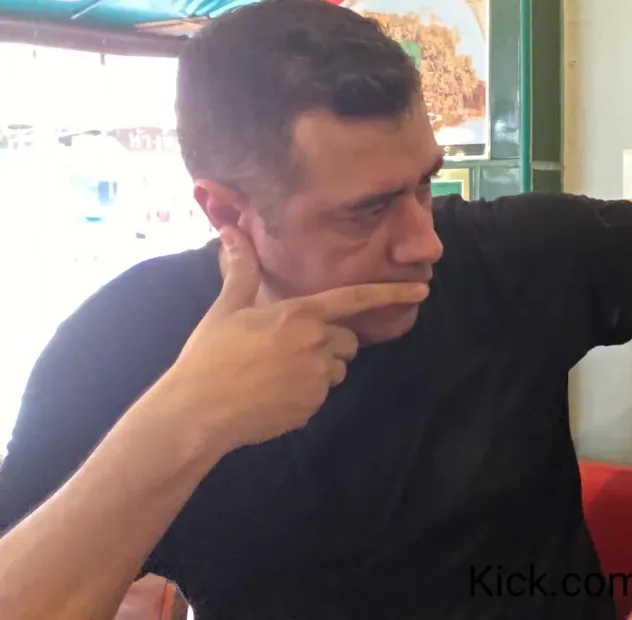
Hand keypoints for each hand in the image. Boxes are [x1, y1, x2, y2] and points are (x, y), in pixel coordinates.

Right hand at [157, 226, 427, 455]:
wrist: (197, 412)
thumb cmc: (209, 356)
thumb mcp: (226, 308)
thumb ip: (241, 270)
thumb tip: (232, 231)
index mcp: (301, 314)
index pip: (357, 298)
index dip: (391, 293)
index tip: (422, 290)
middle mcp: (317, 343)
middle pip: (347, 339)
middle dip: (328, 342)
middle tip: (285, 348)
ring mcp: (318, 378)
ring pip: (337, 368)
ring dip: (319, 368)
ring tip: (275, 372)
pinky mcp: (313, 406)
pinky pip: (321, 394)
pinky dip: (305, 393)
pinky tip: (272, 394)